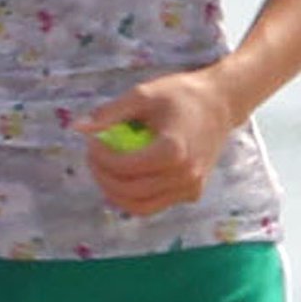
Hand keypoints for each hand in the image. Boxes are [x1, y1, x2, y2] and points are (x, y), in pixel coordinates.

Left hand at [85, 69, 237, 215]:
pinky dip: (135, 196)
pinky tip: (126, 176)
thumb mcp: (143, 95)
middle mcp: (184, 175)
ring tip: (105, 170)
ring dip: (116, 192)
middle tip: (93, 157)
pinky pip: (155, 204)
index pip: (125, 167)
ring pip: (141, 206)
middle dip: (103, 177)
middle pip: (129, 191)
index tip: (92, 142)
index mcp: (173, 150)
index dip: (101, 158)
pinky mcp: (192, 193)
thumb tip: (79, 128)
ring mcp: (190, 188)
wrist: (221, 103)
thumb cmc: (182, 95)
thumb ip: (110, 113)